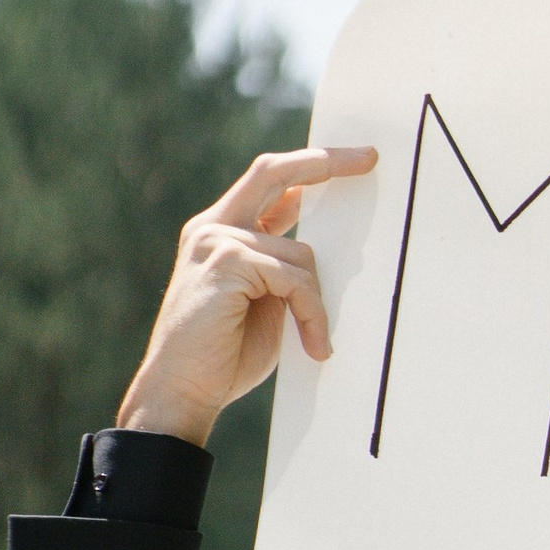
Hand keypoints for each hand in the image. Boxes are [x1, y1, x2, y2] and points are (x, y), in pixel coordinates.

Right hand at [117, 146, 379, 444]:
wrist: (182, 391)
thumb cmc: (223, 357)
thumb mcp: (262, 302)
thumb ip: (280, 268)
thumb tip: (317, 248)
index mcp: (220, 234)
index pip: (268, 184)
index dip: (308, 168)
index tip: (350, 160)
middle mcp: (213, 228)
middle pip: (274, 172)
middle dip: (325, 161)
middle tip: (368, 158)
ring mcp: (216, 240)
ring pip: (300, 254)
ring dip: (316, 304)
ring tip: (315, 341)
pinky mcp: (227, 261)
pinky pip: (295, 279)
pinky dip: (312, 314)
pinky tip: (313, 345)